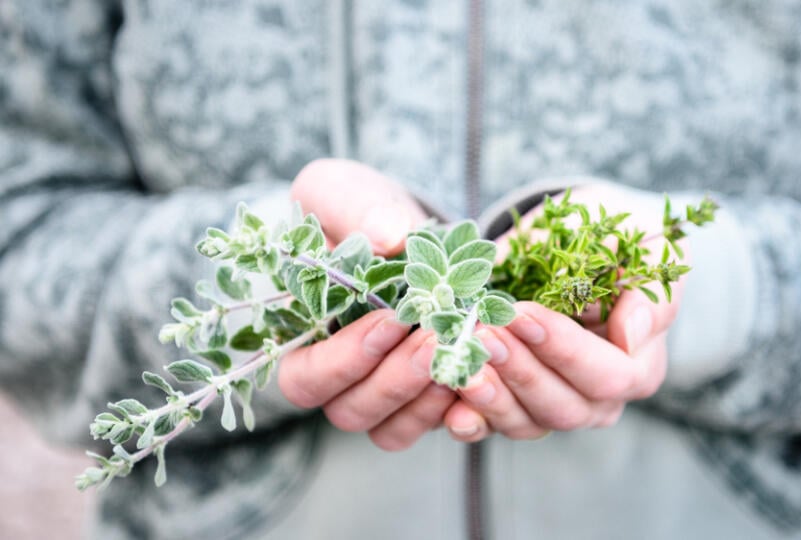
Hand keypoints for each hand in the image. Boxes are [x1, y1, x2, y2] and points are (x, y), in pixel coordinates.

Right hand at [278, 159, 454, 450]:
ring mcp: (383, 394)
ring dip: (426, 399)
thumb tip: (390, 236)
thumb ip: (354, 209)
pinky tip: (482, 369)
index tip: (392, 319)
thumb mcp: (343, 192)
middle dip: (395, 379)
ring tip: (461, 351)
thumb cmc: (357, 212)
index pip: (307, 378)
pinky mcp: (425, 396)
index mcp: (302, 339)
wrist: (406, 226)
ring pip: (392, 429)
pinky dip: (459, 407)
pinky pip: (436, 425)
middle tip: (435, 337)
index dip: (345, 359)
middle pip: (352, 411)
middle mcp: (340, 378)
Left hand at [443, 183, 685, 440]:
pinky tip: (447, 405)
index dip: (564, 350)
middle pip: (562, 406)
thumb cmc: (617, 247)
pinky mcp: (512, 408)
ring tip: (459, 355)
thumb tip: (630, 334)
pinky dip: (467, 419)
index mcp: (637, 368)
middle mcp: (597, 401)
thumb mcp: (645, 253)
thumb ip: (648, 293)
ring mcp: (551, 409)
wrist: (576, 248)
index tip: (523, 314)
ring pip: (524, 422)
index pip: (606, 375)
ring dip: (489, 394)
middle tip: (482, 330)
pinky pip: (489, 427)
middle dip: (519, 369)